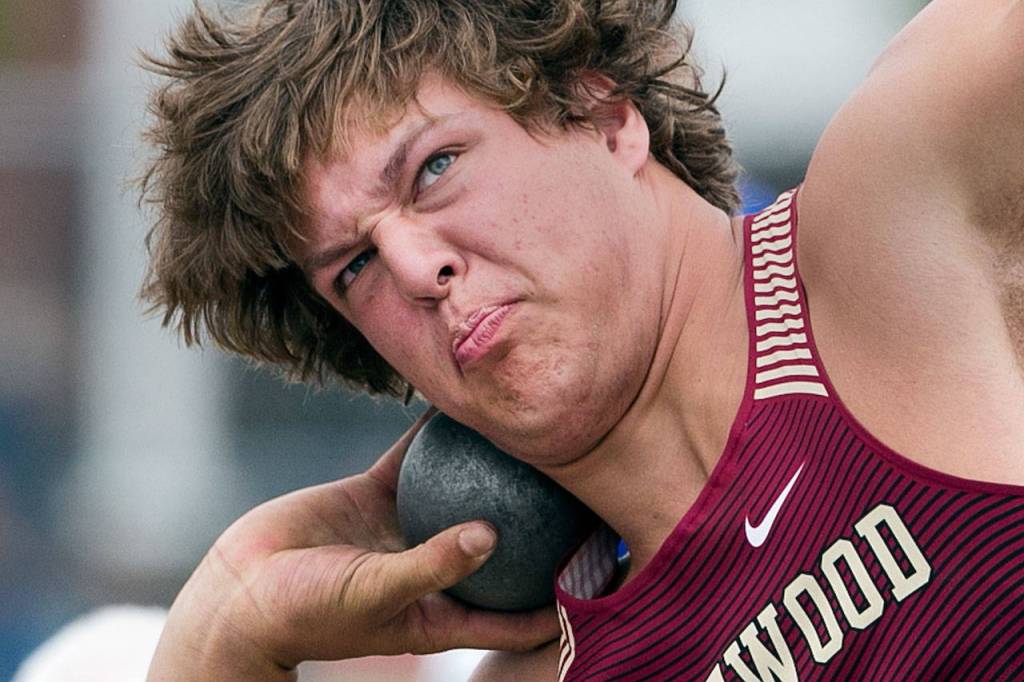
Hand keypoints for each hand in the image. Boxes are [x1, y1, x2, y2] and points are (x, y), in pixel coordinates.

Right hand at [147, 409, 559, 680]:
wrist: (238, 592)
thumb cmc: (305, 613)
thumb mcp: (374, 595)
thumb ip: (432, 565)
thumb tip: (491, 534)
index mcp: (441, 610)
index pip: (516, 612)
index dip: (560, 598)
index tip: (604, 567)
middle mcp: (433, 566)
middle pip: (502, 543)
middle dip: (539, 522)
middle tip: (582, 483)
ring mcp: (406, 527)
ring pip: (463, 489)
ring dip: (491, 466)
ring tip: (534, 429)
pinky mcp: (376, 494)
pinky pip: (417, 458)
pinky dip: (438, 434)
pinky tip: (465, 401)